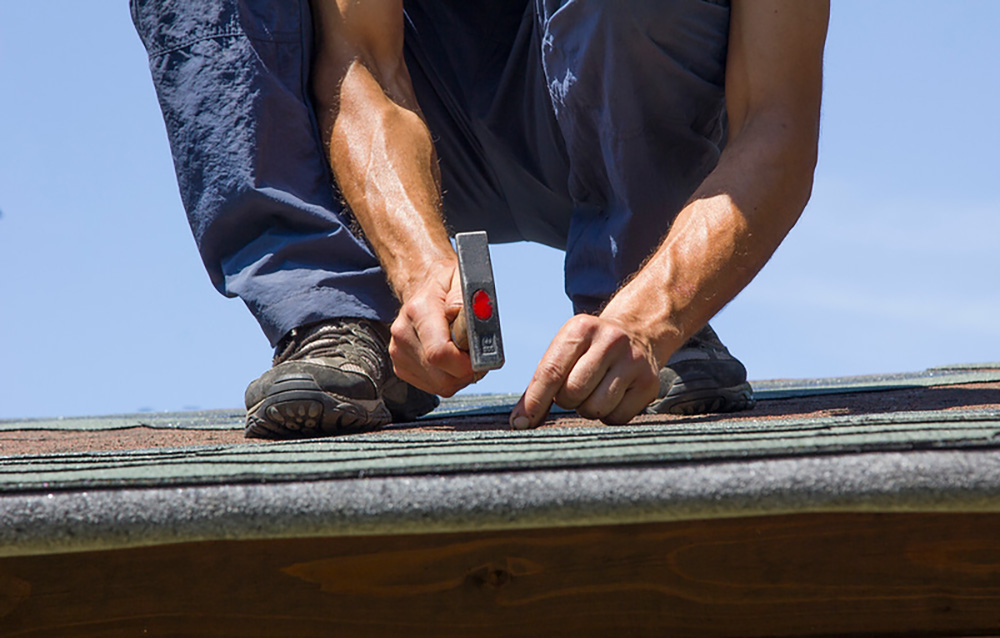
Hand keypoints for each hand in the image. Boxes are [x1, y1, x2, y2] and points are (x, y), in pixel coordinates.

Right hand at [388, 261, 477, 396]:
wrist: (420, 283)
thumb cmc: (445, 284)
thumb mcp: (463, 278)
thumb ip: (467, 301)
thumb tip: (469, 324)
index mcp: (419, 311)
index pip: (440, 353)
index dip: (466, 363)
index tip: (480, 356)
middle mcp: (403, 334)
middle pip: (443, 377)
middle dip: (467, 371)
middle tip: (475, 352)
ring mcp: (399, 352)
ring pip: (441, 385)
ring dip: (459, 375)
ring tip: (463, 352)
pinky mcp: (401, 366)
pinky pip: (434, 386)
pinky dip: (448, 377)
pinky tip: (451, 358)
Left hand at [509, 314, 660, 427]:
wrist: (639, 331)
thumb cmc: (591, 348)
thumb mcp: (566, 349)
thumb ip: (541, 382)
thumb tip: (519, 421)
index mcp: (581, 328)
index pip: (551, 371)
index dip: (534, 401)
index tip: (521, 422)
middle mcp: (610, 341)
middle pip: (572, 393)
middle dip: (566, 400)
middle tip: (573, 390)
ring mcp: (633, 362)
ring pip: (595, 408)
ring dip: (587, 408)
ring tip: (594, 391)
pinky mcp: (649, 383)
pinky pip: (617, 418)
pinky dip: (609, 414)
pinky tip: (613, 396)